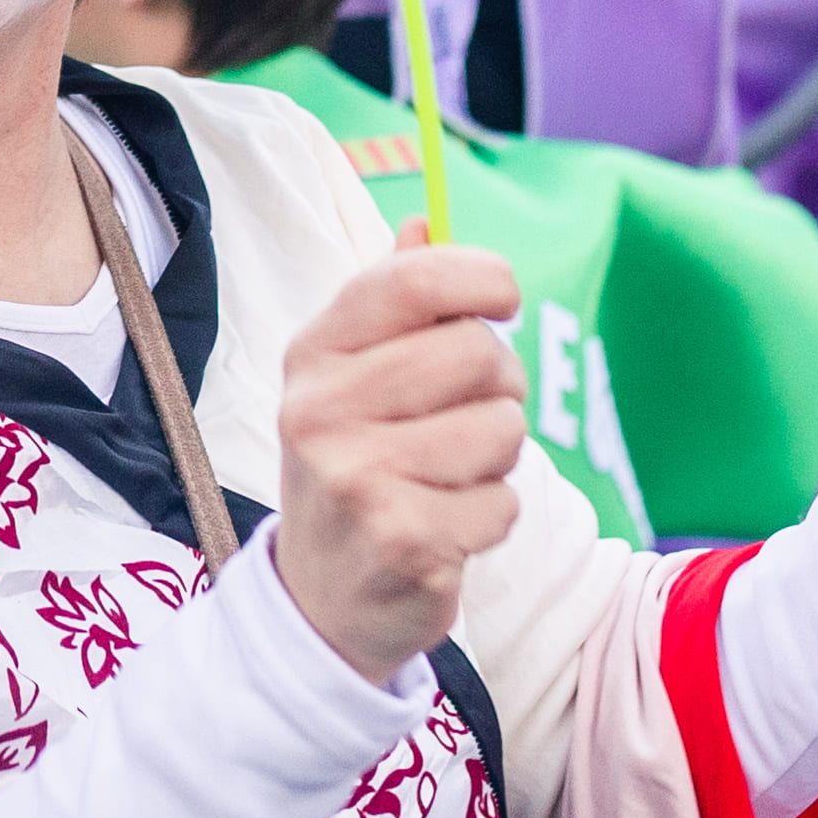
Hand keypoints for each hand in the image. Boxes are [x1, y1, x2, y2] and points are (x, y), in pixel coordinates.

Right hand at [270, 247, 528, 678]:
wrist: (321, 599)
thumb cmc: (357, 467)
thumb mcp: (353, 380)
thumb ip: (391, 302)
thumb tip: (423, 219)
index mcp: (315, 353)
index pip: (413, 279)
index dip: (481, 276)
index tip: (503, 300)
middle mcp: (322, 409)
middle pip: (476, 352)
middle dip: (499, 385)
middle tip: (470, 417)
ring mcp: (357, 478)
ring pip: (502, 429)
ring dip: (497, 458)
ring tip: (452, 478)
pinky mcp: (402, 542)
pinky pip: (503, 503)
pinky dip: (492, 519)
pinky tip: (446, 530)